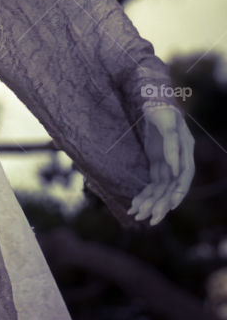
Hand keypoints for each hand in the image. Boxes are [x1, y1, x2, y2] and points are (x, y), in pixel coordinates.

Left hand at [127, 104, 194, 225]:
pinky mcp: (157, 164)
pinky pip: (152, 184)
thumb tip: (176, 170)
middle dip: (159, 205)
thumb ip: (172, 145)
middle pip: (171, 189)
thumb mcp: (167, 123)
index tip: (168, 208)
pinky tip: (135, 204)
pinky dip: (144, 194)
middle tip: (147, 219)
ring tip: (136, 214)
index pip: (183, 180)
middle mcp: (178, 163)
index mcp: (186, 154)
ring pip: (160, 190)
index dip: (176, 195)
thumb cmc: (162, 110)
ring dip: (149, 203)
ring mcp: (168, 164)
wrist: (152, 100)